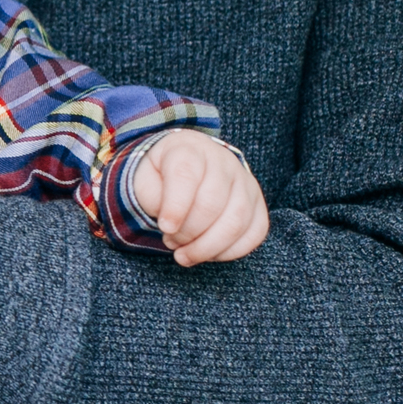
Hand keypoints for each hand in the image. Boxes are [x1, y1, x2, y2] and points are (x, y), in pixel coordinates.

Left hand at [129, 131, 269, 265]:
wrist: (187, 165)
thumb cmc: (162, 175)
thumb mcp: (144, 179)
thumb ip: (151, 197)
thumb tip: (171, 223)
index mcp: (189, 149)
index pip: (186, 175)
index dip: (176, 207)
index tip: (165, 228)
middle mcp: (223, 162)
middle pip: (212, 203)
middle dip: (188, 232)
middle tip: (170, 241)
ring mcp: (245, 182)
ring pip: (236, 221)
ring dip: (208, 247)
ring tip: (185, 253)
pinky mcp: (258, 204)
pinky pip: (255, 232)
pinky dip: (231, 251)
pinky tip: (209, 253)